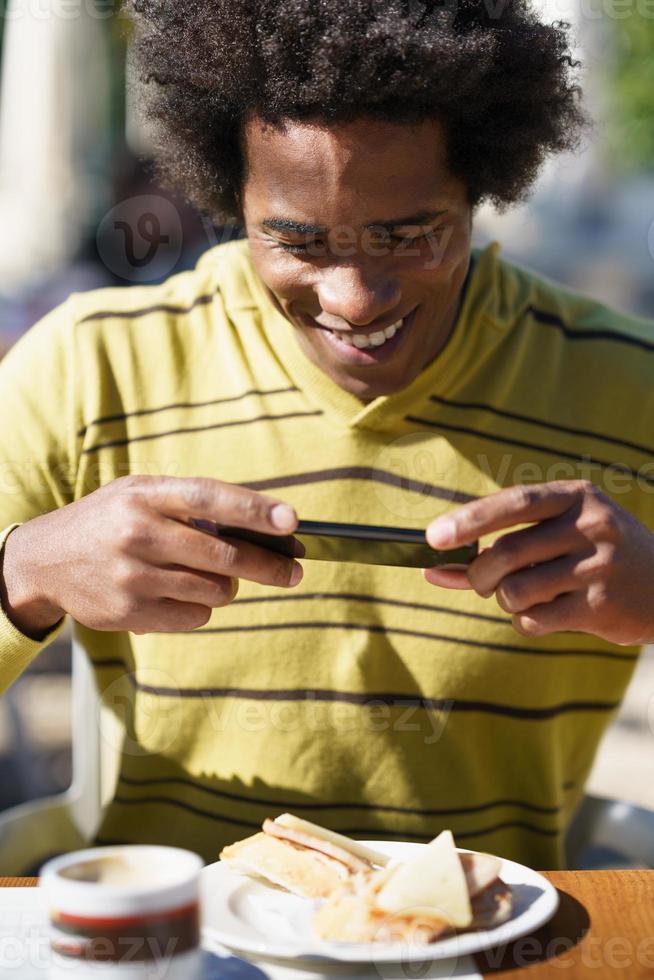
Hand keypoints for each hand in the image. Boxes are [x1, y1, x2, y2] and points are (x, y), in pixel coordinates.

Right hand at [1, 475, 303, 636]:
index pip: (210, 498)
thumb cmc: (110, 520)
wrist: (45, 560)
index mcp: (146, 495)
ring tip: (213, 576)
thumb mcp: (140, 494)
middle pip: (224, 556)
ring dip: (228, 587)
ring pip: (215, 591)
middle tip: (296, 571)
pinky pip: (196, 617)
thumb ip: (191, 504)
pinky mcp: (131, 613)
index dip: (255, 509)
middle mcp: (139, 534)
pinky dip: (202, 607)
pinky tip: (182, 593)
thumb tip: (260, 525)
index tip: (292, 521)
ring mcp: (134, 577)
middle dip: (269, 565)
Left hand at [424, 480, 653, 644]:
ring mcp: (599, 566)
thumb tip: (432, 571)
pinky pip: (534, 619)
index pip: (514, 503)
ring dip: (505, 600)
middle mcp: (591, 525)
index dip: (470, 520)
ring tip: (525, 596)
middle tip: (482, 581)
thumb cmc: (593, 556)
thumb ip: (497, 547)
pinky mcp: (601, 606)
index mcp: (576, 496)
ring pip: (515, 591)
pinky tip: (547, 612)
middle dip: (479, 574)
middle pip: (506, 553)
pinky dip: (526, 621)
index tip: (434, 537)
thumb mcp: (557, 535)